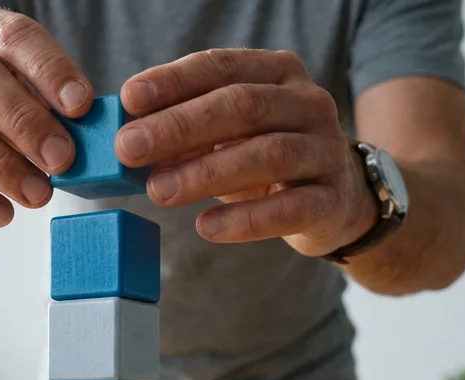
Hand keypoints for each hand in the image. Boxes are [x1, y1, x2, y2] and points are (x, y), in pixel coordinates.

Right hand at [0, 4, 92, 227]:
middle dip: (25, 121)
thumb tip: (85, 135)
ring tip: (39, 195)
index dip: (49, 69)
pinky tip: (1, 215)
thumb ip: (43, 105)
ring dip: (0, 164)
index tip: (82, 106)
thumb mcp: (11, 97)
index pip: (12, 35)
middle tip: (64, 159)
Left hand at [116, 49, 379, 255]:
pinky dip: (244, 220)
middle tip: (130, 148)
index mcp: (278, 72)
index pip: (221, 66)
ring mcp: (325, 151)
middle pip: (242, 106)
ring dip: (206, 173)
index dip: (174, 81)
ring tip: (158, 191)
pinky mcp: (331, 200)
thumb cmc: (265, 157)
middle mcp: (308, 103)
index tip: (129, 99)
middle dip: (180, 126)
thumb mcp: (228, 132)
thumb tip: (129, 137)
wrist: (335, 198)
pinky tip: (206, 227)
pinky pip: (289, 208)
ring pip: (267, 155)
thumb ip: (186, 128)